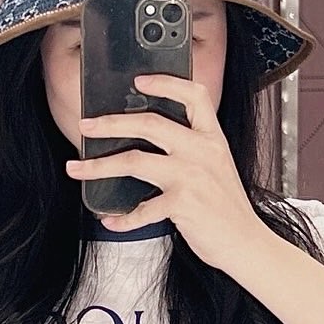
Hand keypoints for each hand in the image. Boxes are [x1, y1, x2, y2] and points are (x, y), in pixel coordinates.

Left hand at [66, 74, 267, 272]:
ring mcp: (191, 177)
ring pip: (134, 161)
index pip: (193, 96)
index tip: (139, 81)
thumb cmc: (227, 208)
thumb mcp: (217, 166)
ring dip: (98, 166)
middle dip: (110, 123)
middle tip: (86, 126)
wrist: (246, 242)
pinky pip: (141, 209)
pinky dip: (122, 218)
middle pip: (150, 123)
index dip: (166, 83)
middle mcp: (202, 152)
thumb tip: (153, 140)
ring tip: (77, 168)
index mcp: (212, 138)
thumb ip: (193, 148)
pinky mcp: (182, 204)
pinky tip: (111, 220)